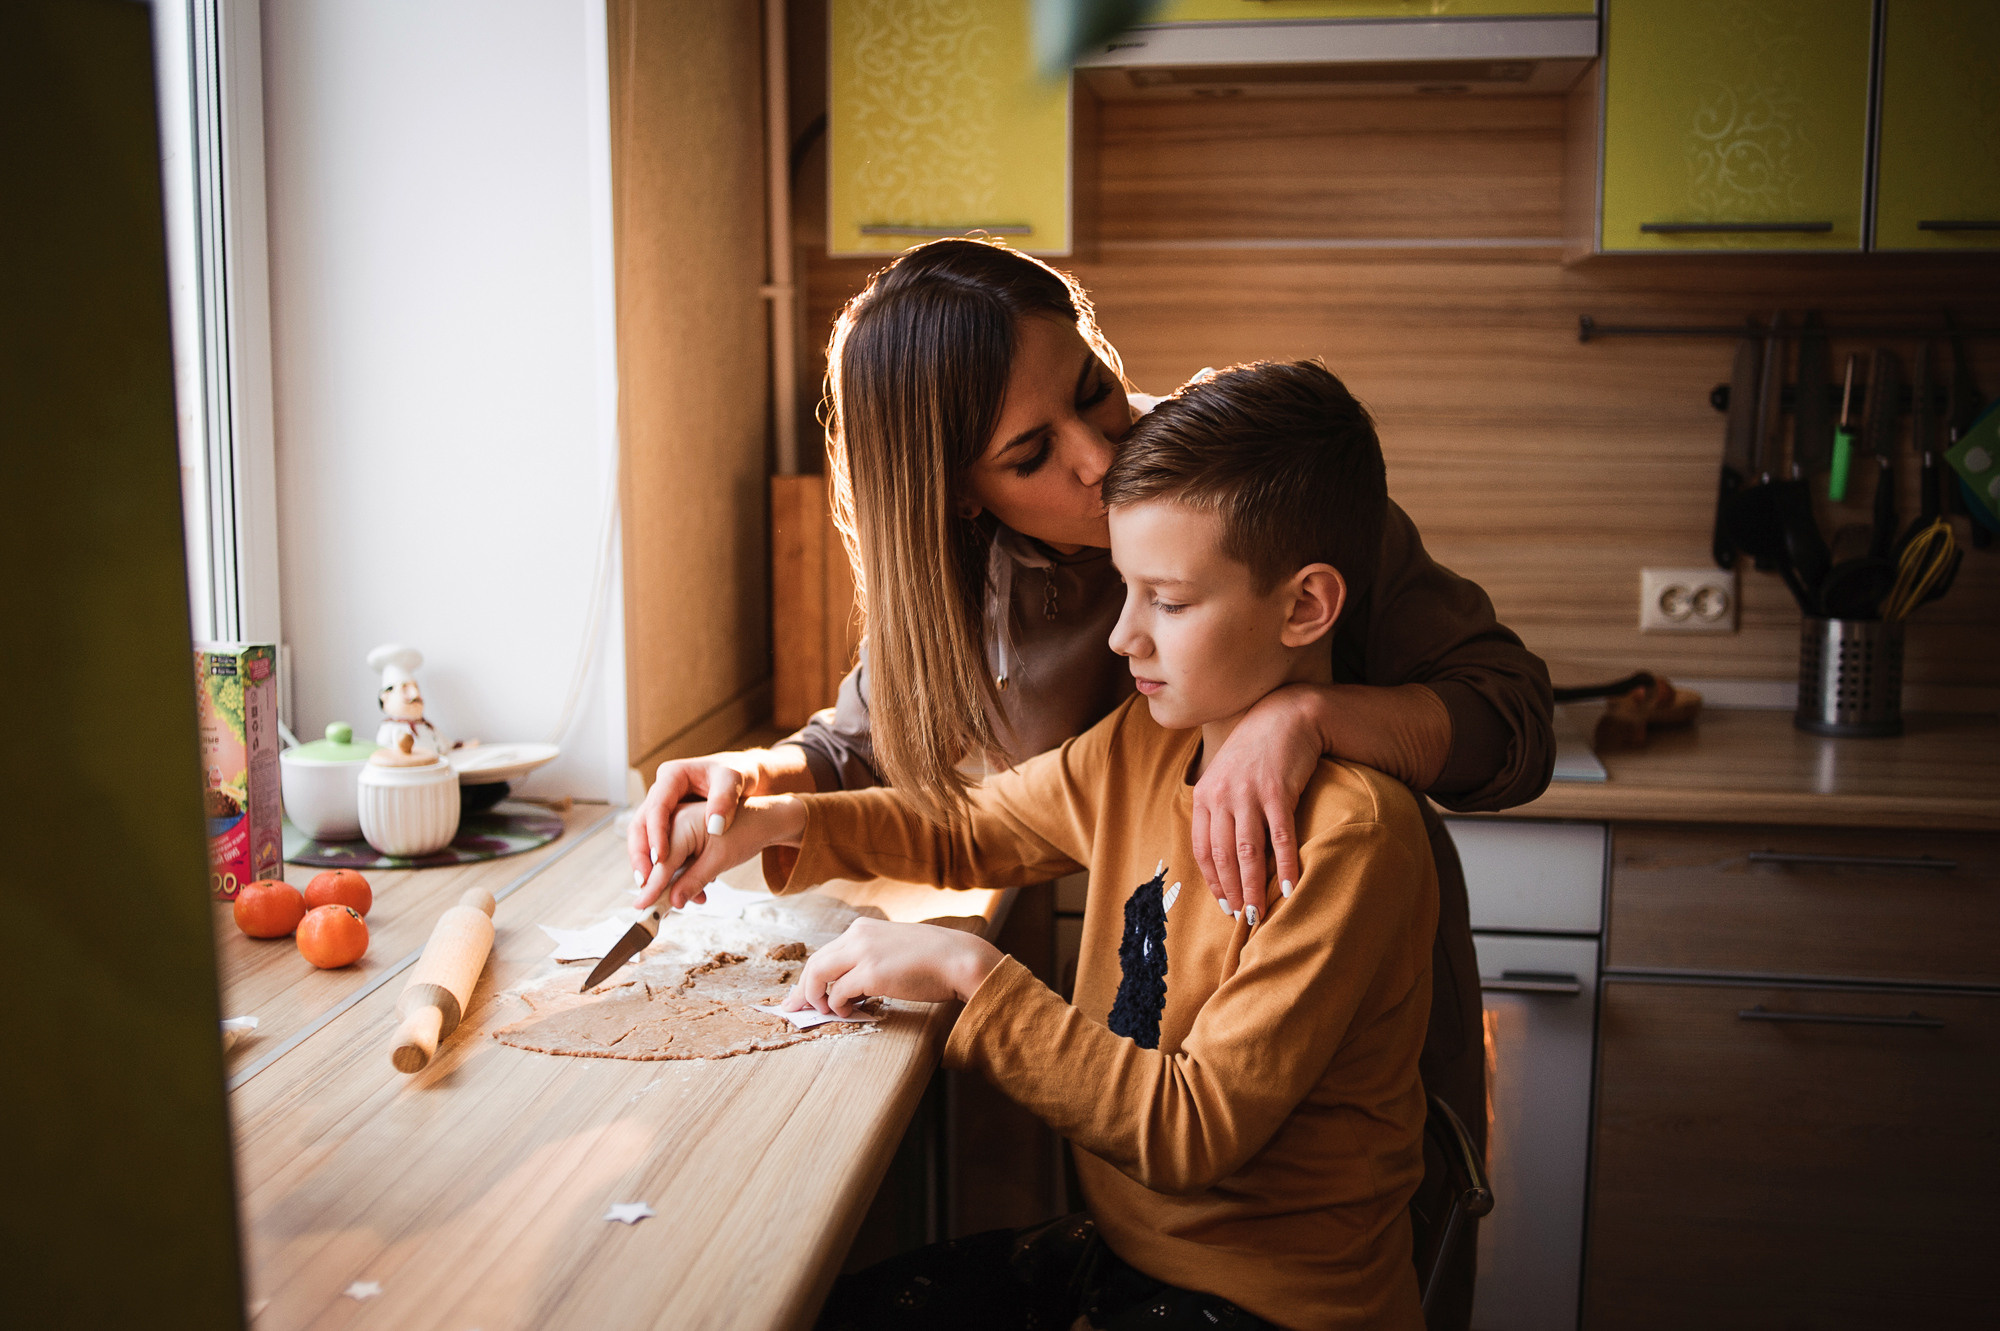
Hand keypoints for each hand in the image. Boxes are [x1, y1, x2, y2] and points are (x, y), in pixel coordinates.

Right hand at [628, 751, 764, 901]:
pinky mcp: (671, 824)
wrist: (746, 780)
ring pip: (643, 838)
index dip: (656, 834)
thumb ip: (725, 799)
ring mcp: (664, 809)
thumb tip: (715, 824)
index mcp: (673, 776)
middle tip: (645, 881)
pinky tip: (667, 883)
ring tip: (651, 888)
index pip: (657, 807)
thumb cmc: (738, 774)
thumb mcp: (735, 781)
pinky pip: (657, 845)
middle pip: (640, 824)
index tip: (661, 859)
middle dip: (640, 854)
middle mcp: (662, 792)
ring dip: (645, 864)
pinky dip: (660, 865)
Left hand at [780, 918, 1001, 1017]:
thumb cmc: (933, 959)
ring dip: (817, 998)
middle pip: (815, 962)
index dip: (811, 975)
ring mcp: (863, 953)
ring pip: (818, 975)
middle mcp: (858, 935)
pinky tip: (848, 1012)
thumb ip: (869, 960)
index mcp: (863, 928)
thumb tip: (848, 989)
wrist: (959, 959)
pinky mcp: (871, 973)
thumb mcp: (894, 949)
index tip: (803, 993)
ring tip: (826, 1012)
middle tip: (796, 1009)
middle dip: (802, 988)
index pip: (826, 952)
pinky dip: (837, 1006)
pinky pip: (838, 992)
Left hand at [1192, 684, 1325, 920]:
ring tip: (1259, 910)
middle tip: (1242, 916)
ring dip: (1254, 886)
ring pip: (1248, 852)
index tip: (1223, 902)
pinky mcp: (1278, 792)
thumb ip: (1218, 808)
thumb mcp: (1225, 775)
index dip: (1212, 880)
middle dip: (1232, 890)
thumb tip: (1218, 852)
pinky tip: (1290, 886)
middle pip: (1223, 856)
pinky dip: (1285, 865)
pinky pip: (1281, 837)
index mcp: (1204, 795)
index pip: (1202, 848)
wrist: (1286, 717)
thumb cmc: (1255, 752)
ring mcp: (1249, 794)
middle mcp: (1222, 796)